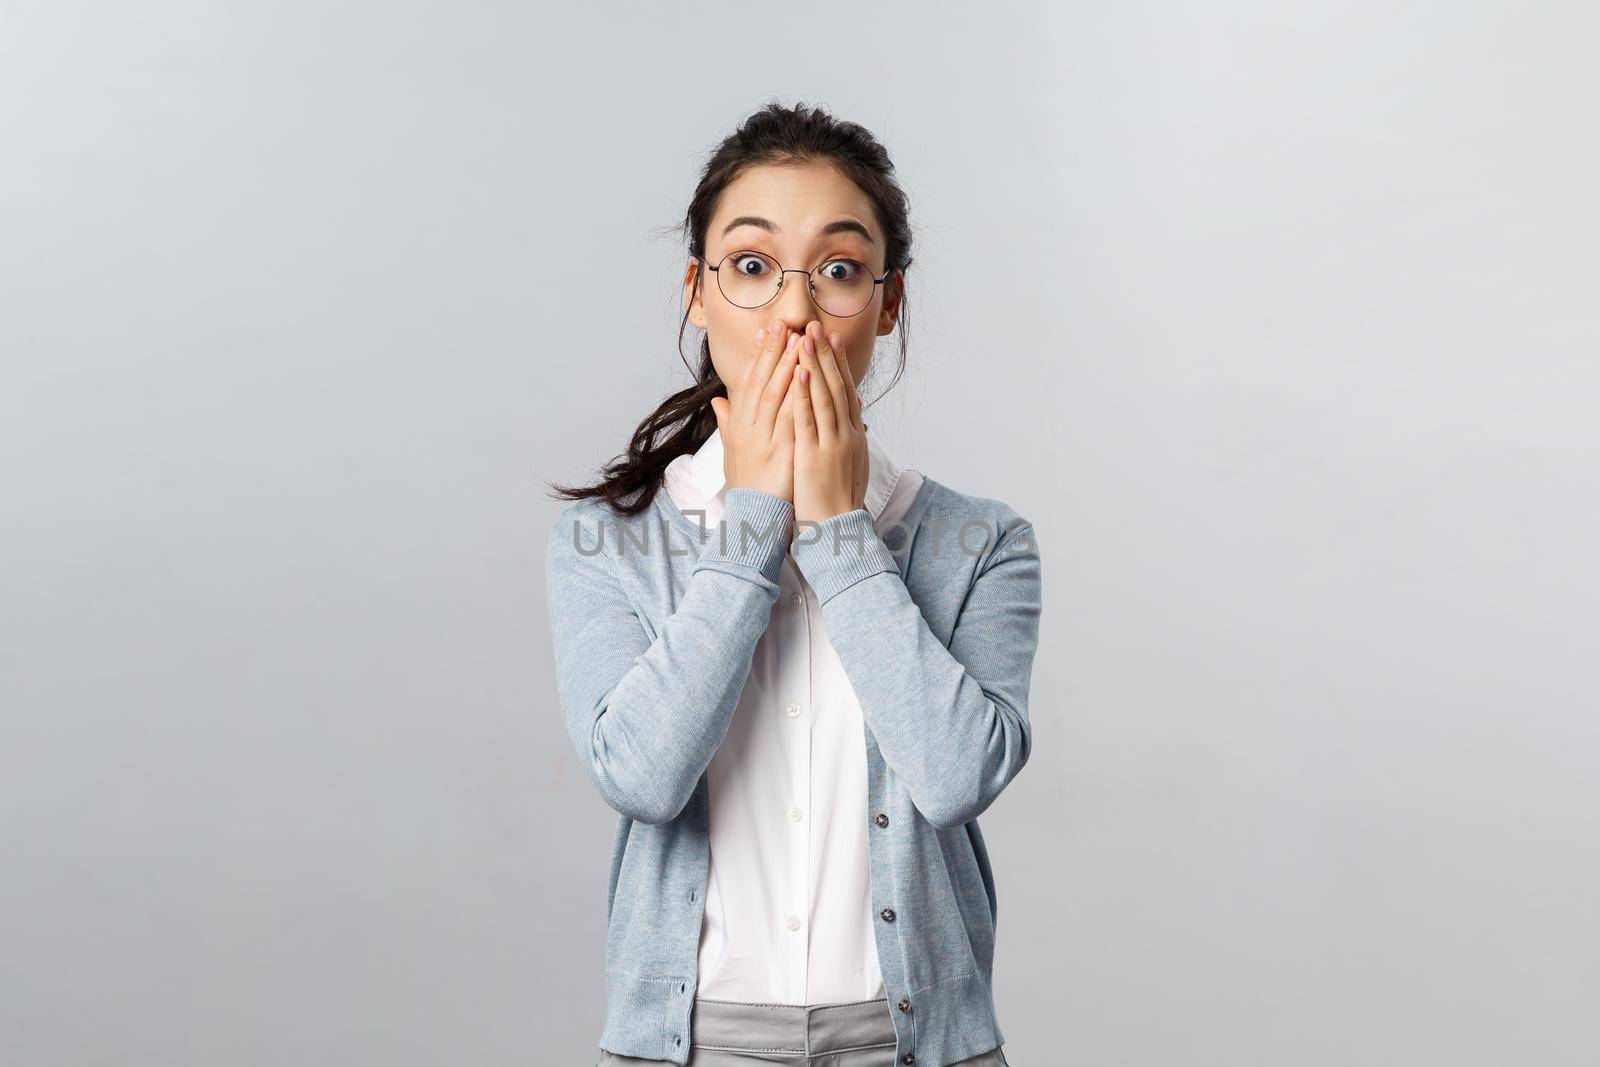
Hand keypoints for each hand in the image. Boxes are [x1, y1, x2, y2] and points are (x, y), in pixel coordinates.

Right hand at [709, 320, 800, 501]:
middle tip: (784, 324)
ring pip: (775, 396)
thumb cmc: (748, 485)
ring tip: (798, 341)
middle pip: (762, 383)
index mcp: (739, 426)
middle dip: (773, 352)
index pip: (749, 383)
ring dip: (787, 366)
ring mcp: (764, 440)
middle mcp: (748, 429)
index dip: (759, 356)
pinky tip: (807, 378)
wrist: (754, 517)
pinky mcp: (781, 452)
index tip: (767, 332)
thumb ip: (727, 423)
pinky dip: (798, 396)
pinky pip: (791, 419)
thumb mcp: (732, 452)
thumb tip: (718, 401)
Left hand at [791, 320, 867, 525]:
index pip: (846, 392)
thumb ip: (852, 437)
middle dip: (826, 355)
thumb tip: (856, 415)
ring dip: (814, 364)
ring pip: (824, 396)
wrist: (838, 530)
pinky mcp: (815, 456)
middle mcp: (847, 435)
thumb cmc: (839, 501)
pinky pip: (808, 419)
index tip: (832, 339)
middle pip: (837, 387)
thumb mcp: (852, 465)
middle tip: (817, 325)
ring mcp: (832, 444)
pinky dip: (803, 394)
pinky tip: (797, 372)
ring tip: (805, 337)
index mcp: (854, 436)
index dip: (839, 364)